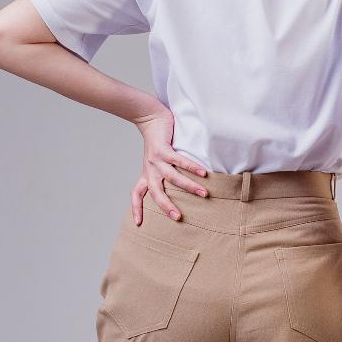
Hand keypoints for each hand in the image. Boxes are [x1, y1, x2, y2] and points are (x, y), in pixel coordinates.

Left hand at [132, 108, 208, 222]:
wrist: (149, 117)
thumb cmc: (156, 141)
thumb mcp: (154, 161)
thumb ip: (162, 173)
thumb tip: (179, 186)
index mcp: (147, 174)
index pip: (137, 194)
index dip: (136, 208)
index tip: (138, 223)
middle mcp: (150, 169)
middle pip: (156, 193)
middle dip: (167, 206)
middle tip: (178, 218)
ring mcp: (156, 160)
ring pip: (173, 178)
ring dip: (189, 187)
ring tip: (204, 194)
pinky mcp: (163, 149)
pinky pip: (179, 161)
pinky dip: (192, 167)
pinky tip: (203, 173)